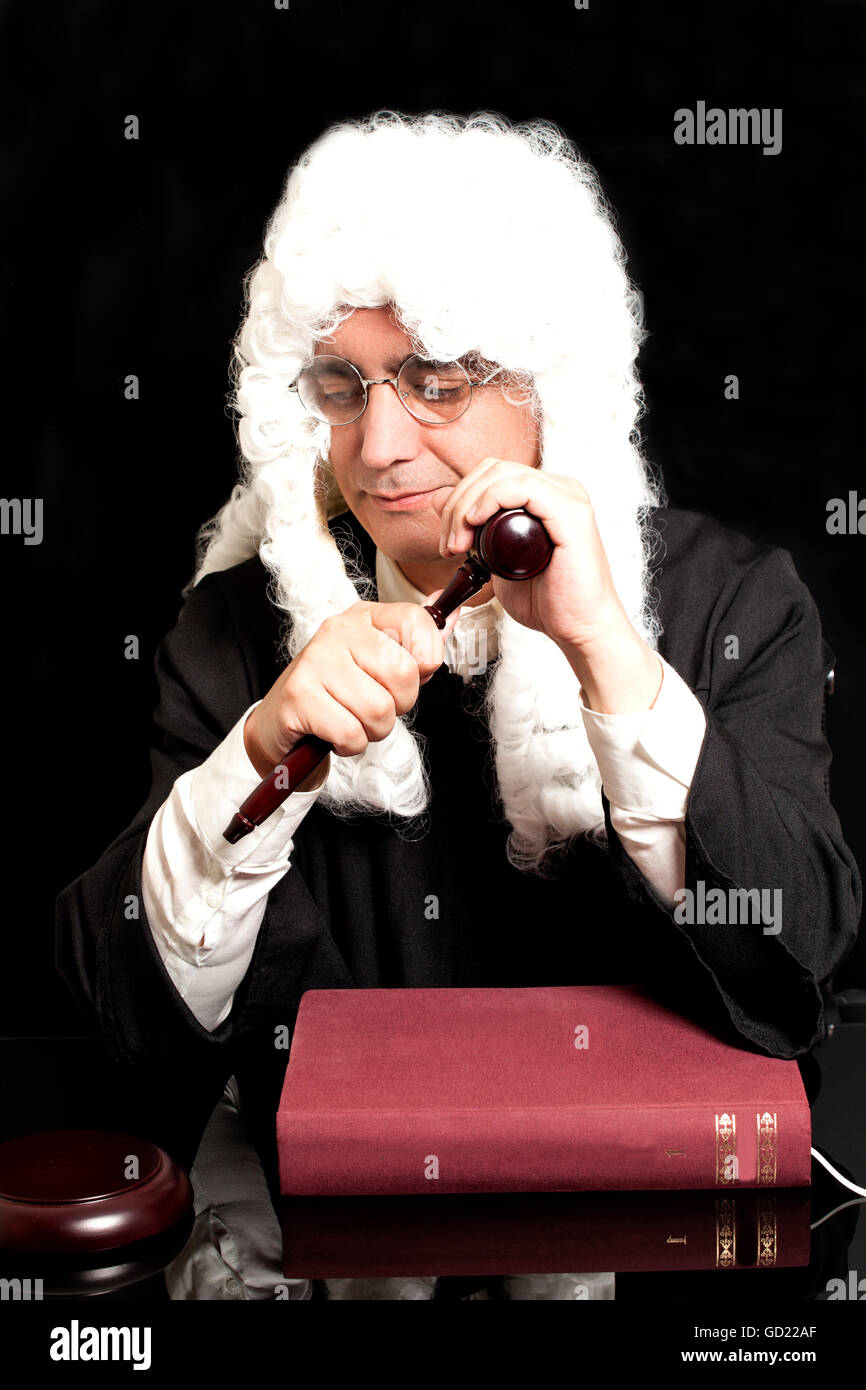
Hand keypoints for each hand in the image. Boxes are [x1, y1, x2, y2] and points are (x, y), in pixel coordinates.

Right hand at [243, 600, 456, 778]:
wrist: (280, 723)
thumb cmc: (339, 694)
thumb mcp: (378, 664)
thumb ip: (417, 645)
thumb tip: (453, 614)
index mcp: (365, 617)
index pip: (418, 621)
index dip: (426, 660)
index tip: (407, 677)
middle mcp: (339, 630)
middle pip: (404, 673)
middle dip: (399, 705)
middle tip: (374, 707)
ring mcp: (316, 660)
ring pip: (380, 710)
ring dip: (373, 730)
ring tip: (352, 720)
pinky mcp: (299, 695)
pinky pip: (351, 733)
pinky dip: (350, 744)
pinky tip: (333, 733)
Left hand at [437, 457, 661, 711]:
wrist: (579, 629)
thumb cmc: (547, 601)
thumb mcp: (496, 560)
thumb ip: (473, 531)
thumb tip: (439, 502)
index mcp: (544, 496)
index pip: (491, 474)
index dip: (459, 498)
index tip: (447, 539)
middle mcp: (559, 489)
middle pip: (493, 469)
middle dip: (458, 502)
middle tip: (449, 544)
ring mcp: (568, 498)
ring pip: (503, 474)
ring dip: (468, 504)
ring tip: (458, 543)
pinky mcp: (572, 512)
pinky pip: (524, 487)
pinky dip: (492, 498)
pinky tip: (476, 521)